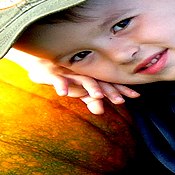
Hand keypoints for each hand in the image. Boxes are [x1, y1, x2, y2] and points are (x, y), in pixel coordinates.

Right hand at [5, 49, 138, 113]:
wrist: (38, 63)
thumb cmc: (62, 75)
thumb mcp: (77, 90)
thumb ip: (89, 99)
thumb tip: (101, 110)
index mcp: (91, 75)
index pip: (109, 83)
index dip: (122, 89)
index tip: (136, 96)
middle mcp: (83, 72)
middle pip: (100, 81)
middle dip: (110, 90)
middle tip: (120, 101)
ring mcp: (69, 72)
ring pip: (82, 79)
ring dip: (90, 87)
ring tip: (98, 96)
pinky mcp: (52, 73)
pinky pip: (57, 79)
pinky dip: (61, 84)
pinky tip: (63, 93)